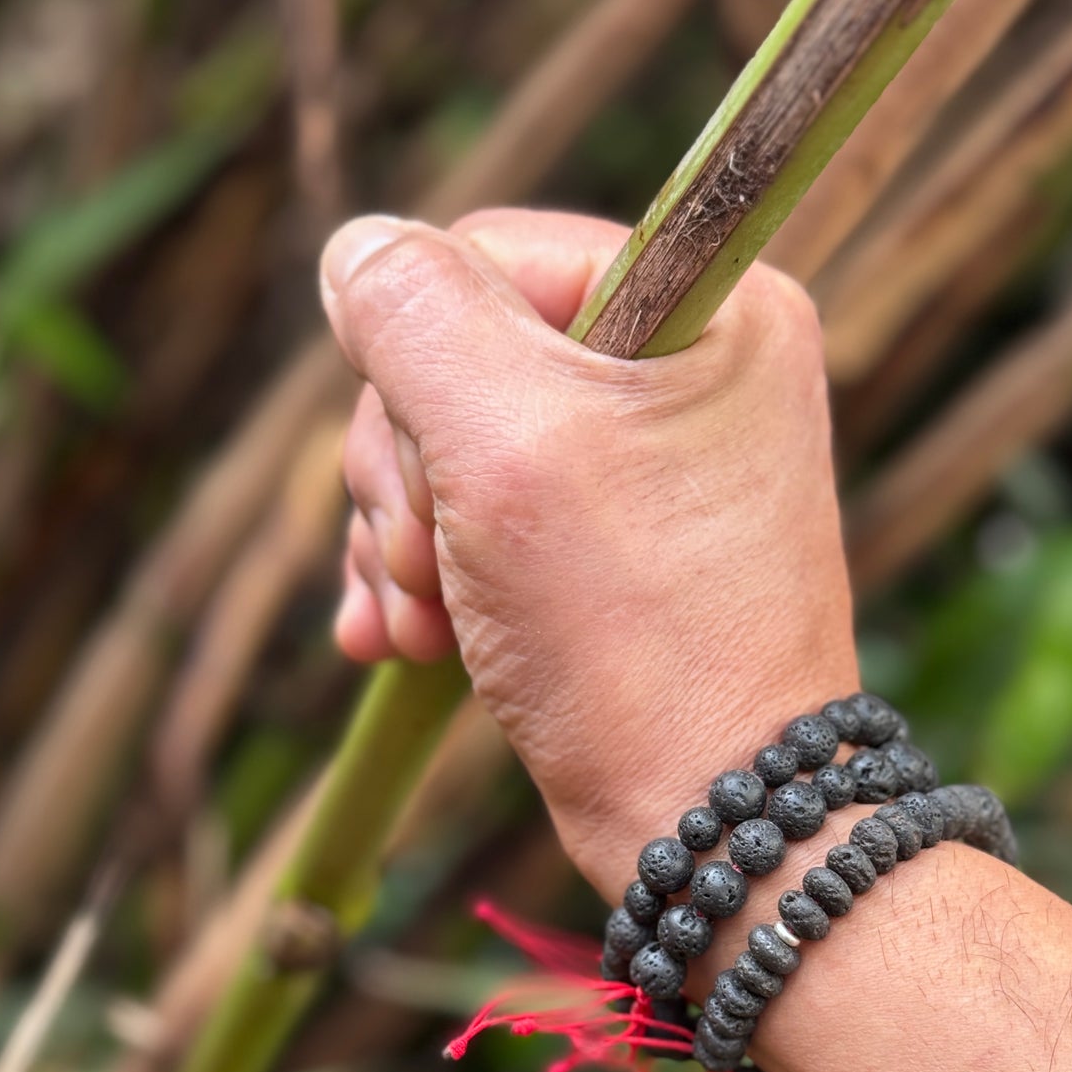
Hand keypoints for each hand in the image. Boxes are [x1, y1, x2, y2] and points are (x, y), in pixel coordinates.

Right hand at [319, 207, 858, 897]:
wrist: (715, 817)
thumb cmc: (628, 632)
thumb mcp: (506, 444)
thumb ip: (414, 315)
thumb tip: (356, 255)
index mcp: (701, 302)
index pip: (486, 254)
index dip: (421, 363)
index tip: (437, 484)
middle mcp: (687, 367)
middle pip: (460, 357)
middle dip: (410, 475)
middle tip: (435, 570)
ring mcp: (652, 462)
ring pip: (454, 447)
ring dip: (409, 541)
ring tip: (425, 628)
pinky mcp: (618, 545)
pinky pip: (487, 519)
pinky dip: (437, 579)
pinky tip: (407, 643)